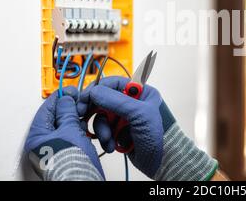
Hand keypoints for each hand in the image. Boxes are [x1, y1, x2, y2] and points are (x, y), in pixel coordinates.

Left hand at [25, 87, 103, 179]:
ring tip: (88, 120)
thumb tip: (65, 99)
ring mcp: (56, 148)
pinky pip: (75, 136)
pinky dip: (83, 132)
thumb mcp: (69, 130)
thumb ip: (67, 112)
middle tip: (83, 104)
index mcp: (36, 136)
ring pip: (68, 126)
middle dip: (73, 110)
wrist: (82, 181)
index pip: (46, 109)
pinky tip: (90, 131)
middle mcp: (44, 143)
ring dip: (80, 122)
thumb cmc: (71, 163)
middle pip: (58, 117)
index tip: (72, 90)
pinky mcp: (69, 153)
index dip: (60, 97)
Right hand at [78, 76, 217, 180]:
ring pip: (101, 116)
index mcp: (141, 92)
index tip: (84, 98)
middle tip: (83, 115)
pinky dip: (104, 137)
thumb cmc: (159, 136)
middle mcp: (131, 102)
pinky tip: (112, 145)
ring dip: (101, 128)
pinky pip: (104, 130)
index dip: (97, 88)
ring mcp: (124, 117)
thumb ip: (116, 101)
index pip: (114, 83)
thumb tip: (95, 91)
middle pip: (103, 99)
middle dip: (94, 110)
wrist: (161, 162)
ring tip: (108, 138)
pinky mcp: (119, 131)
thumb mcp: (139, 114)